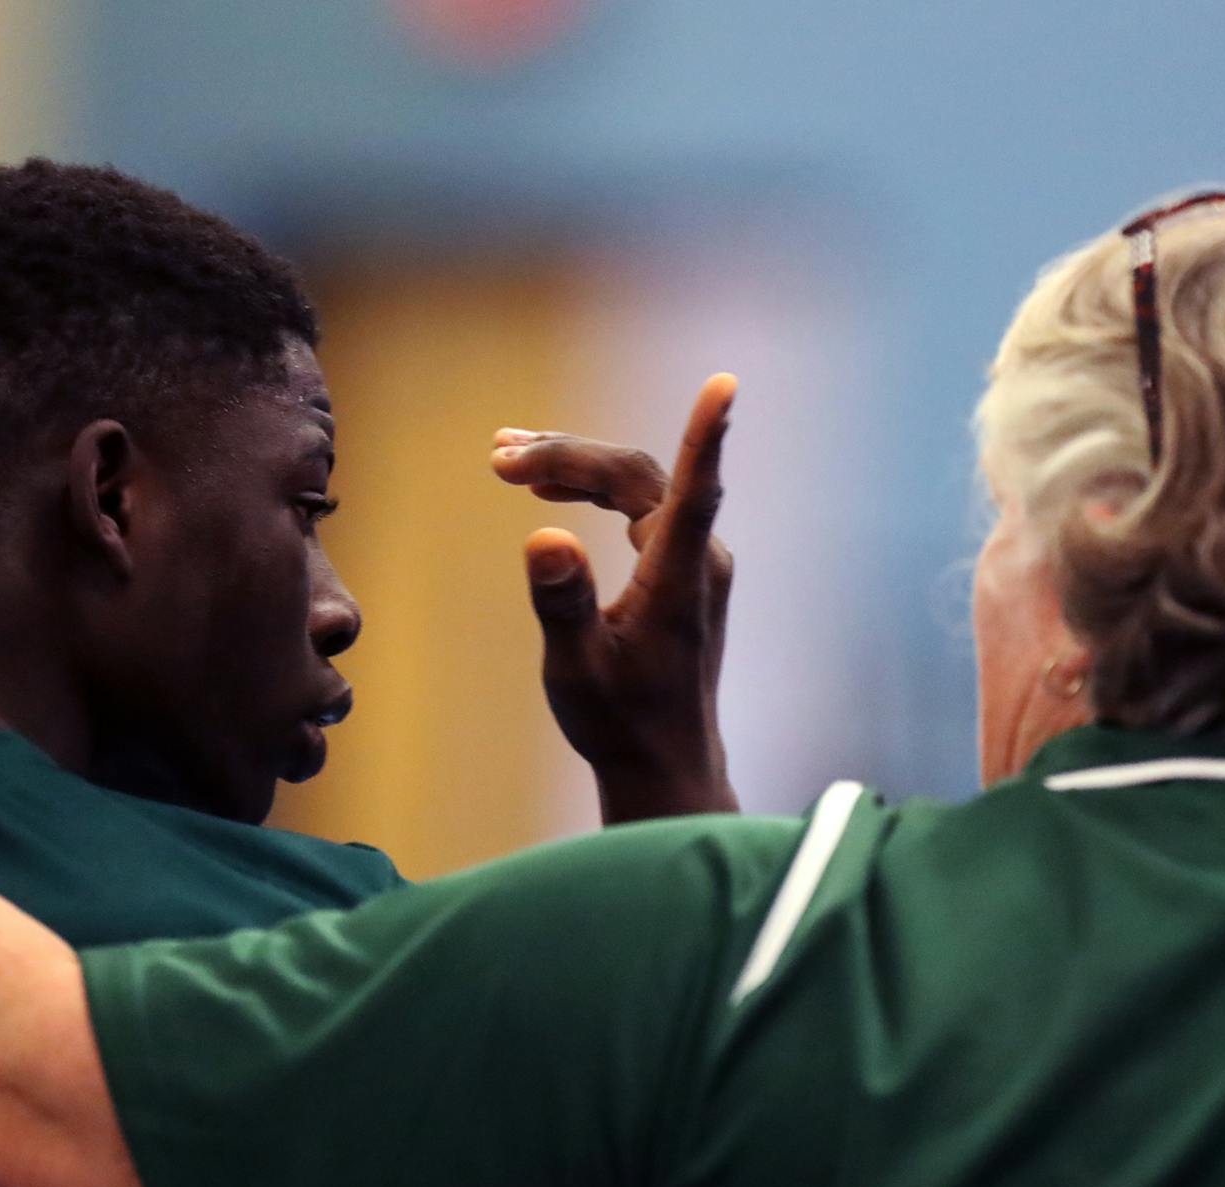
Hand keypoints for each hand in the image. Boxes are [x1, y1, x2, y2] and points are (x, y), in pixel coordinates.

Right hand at [490, 373, 738, 821]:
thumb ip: (564, 603)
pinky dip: (596, 492)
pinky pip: (643, 508)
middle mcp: (698, 562)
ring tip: (506, 461)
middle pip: (637, 476)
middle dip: (569, 455)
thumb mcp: (577, 669)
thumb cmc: (619, 723)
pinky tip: (551, 493)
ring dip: (576, 468)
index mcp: (678, 578)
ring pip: (638, 487)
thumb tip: (543, 536)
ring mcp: (696, 564)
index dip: (706, 434)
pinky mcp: (685, 572)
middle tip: (499, 456)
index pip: (697, 489)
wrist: (662, 765)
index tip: (726, 384)